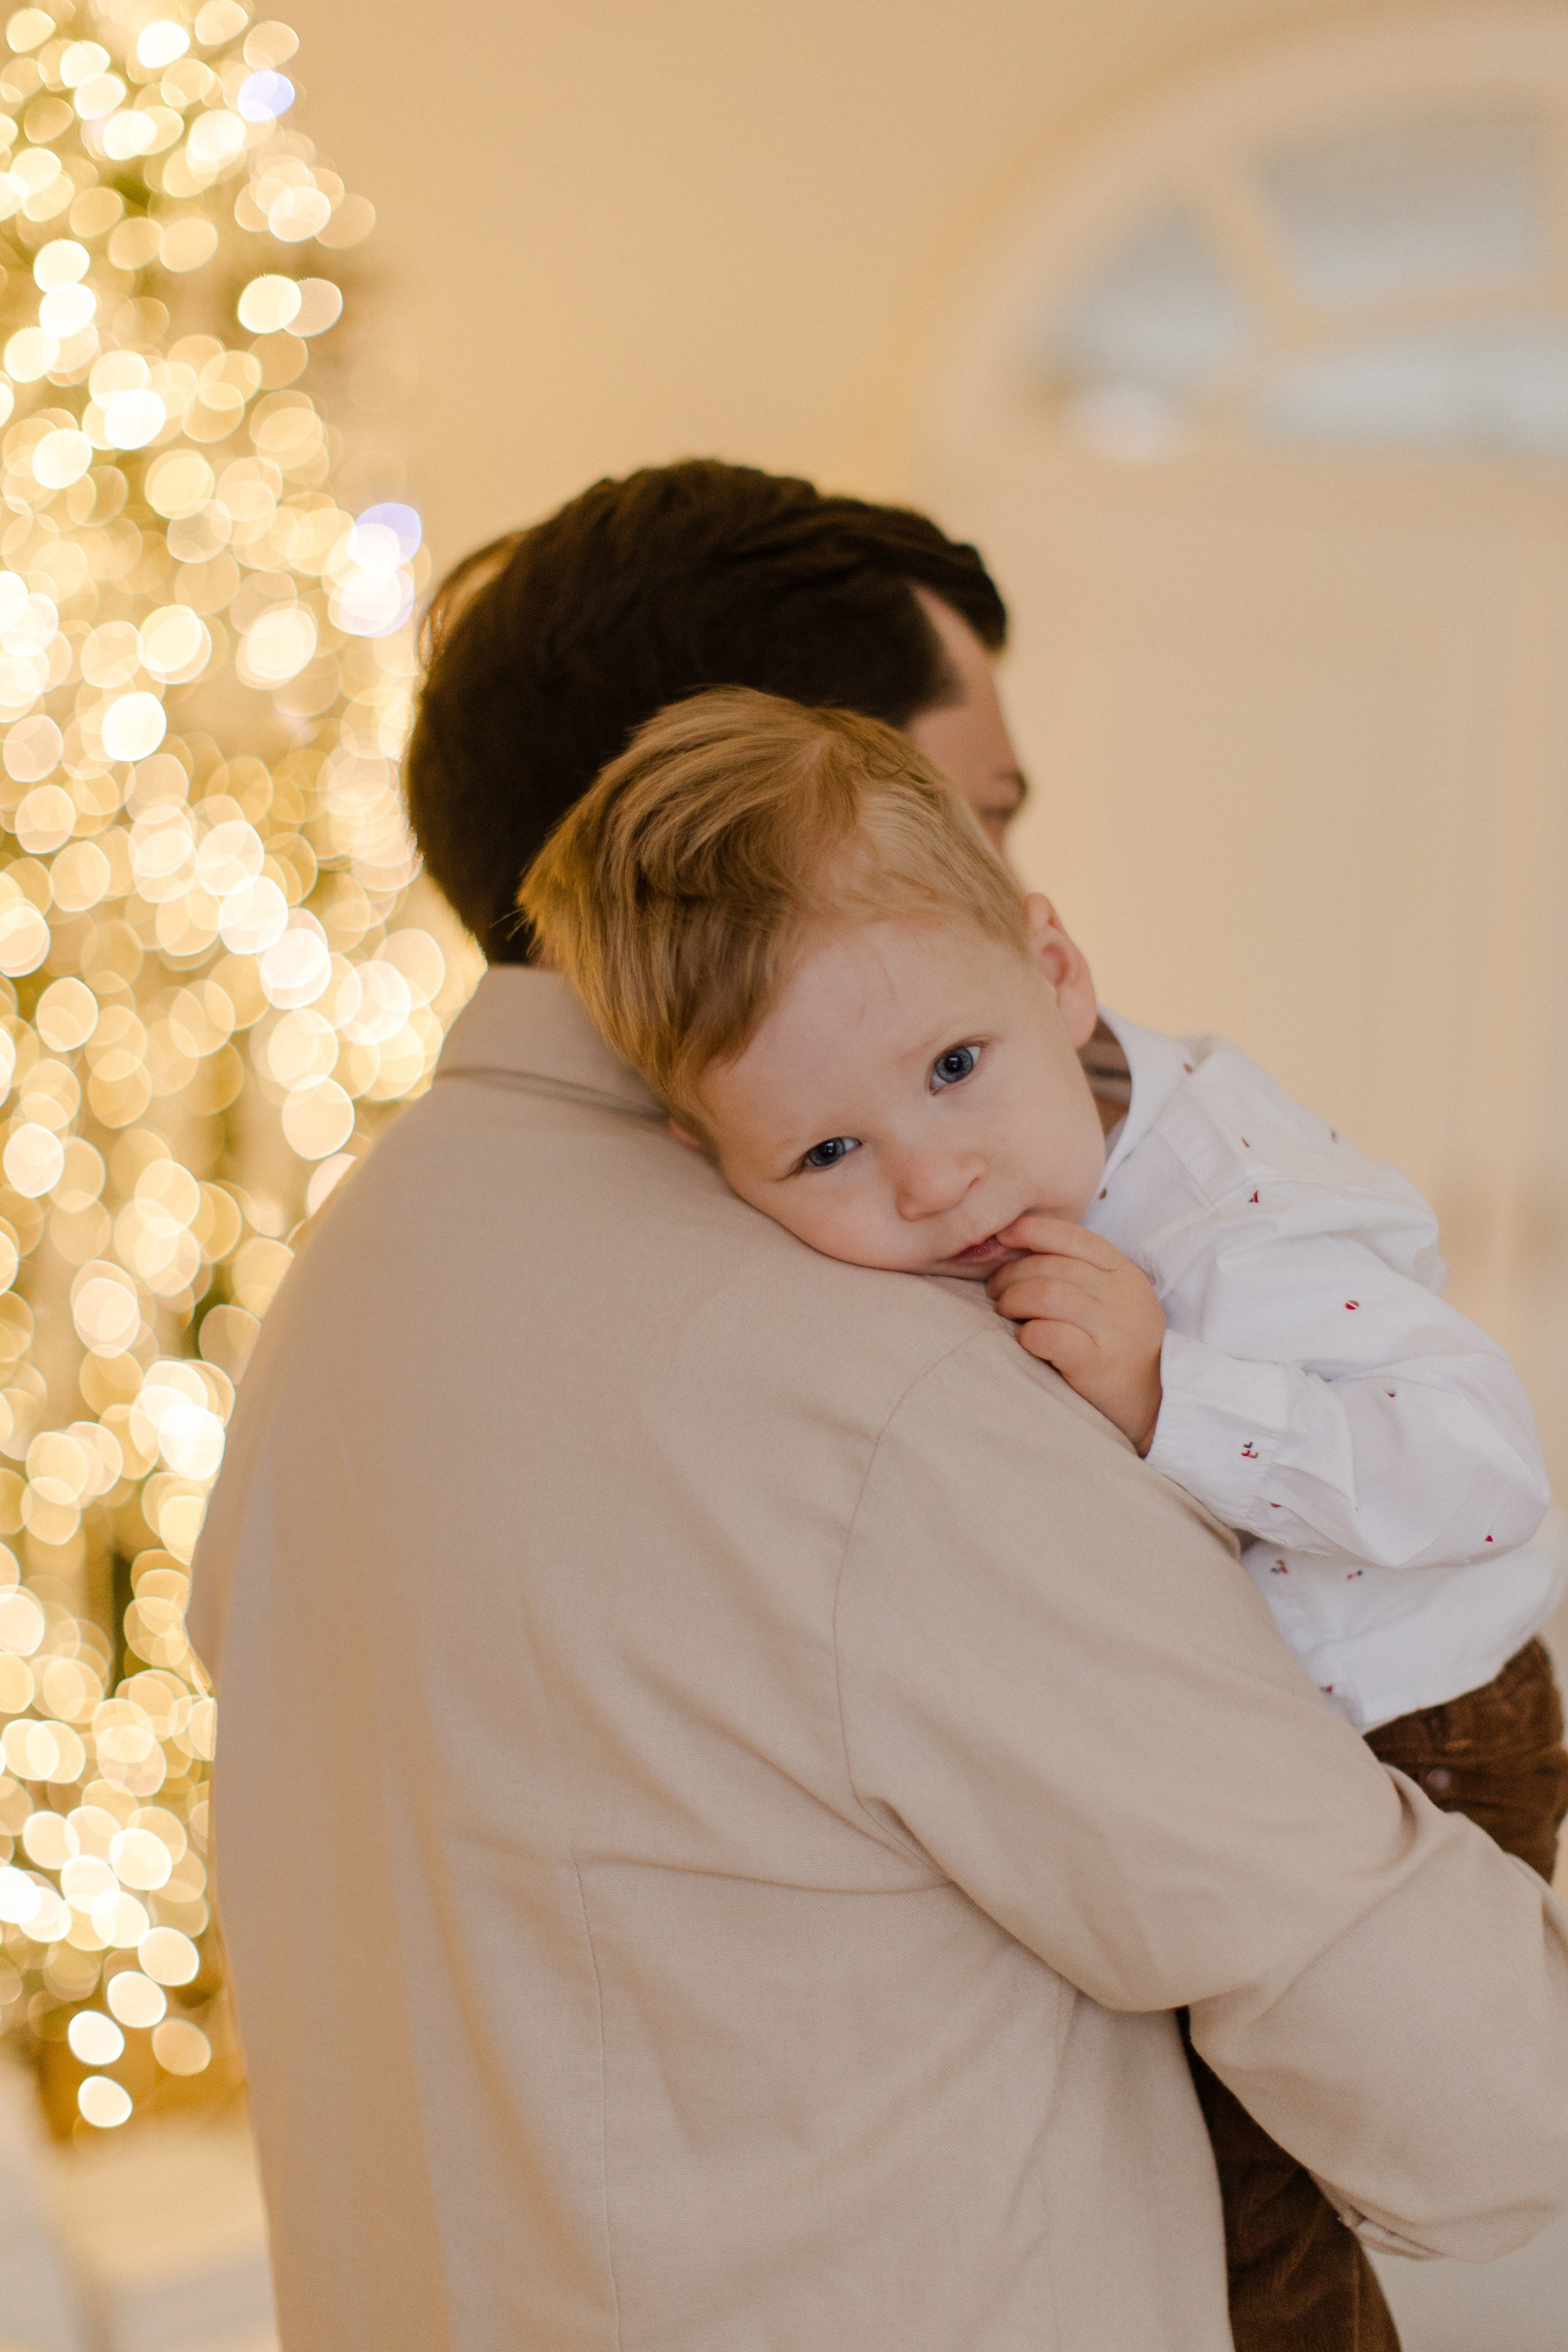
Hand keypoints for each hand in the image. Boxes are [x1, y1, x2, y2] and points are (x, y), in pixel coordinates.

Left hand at [986, 1215, 1164, 1454]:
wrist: (1157, 1403)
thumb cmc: (1120, 1347)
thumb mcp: (1114, 1299)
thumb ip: (1080, 1274)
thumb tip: (1018, 1250)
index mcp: (1123, 1273)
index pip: (1075, 1237)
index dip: (1034, 1231)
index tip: (1003, 1235)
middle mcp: (1121, 1295)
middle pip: (1051, 1266)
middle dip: (1011, 1274)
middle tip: (995, 1291)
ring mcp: (1112, 1329)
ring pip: (1047, 1294)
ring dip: (1014, 1300)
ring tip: (1005, 1312)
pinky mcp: (1098, 1363)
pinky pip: (1049, 1335)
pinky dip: (1028, 1334)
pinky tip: (1026, 1340)